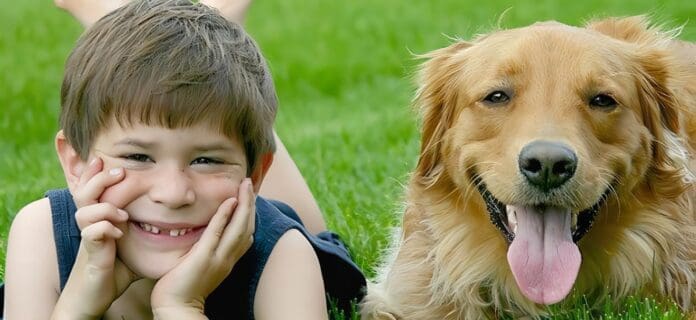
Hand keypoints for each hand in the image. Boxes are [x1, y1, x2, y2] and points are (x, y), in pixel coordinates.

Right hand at [52, 158, 139, 318]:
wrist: (94, 296)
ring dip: (104, 207)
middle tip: (119, 171)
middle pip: (83, 192)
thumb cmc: (114, 270)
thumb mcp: (131, 245)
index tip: (106, 158)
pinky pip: (91, 234)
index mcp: (98, 219)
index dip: (95, 173)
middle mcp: (90, 225)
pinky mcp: (90, 255)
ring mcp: (89, 239)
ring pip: (83, 211)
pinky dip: (104, 229)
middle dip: (98, 178)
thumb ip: (142, 230)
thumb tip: (172, 221)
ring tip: (123, 213)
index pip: (93, 189)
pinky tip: (118, 233)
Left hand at [151, 178, 255, 317]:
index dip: (249, 215)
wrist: (175, 309)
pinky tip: (230, 201)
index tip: (247, 197)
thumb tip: (205, 239)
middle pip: (247, 227)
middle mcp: (228, 258)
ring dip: (244, 204)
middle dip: (250, 203)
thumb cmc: (182, 289)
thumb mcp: (200, 267)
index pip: (245, 234)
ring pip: (239, 227)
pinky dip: (225, 215)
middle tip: (249, 183)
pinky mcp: (204, 257)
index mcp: (227, 260)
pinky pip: (217, 232)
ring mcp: (218, 258)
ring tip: (245, 185)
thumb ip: (206, 252)